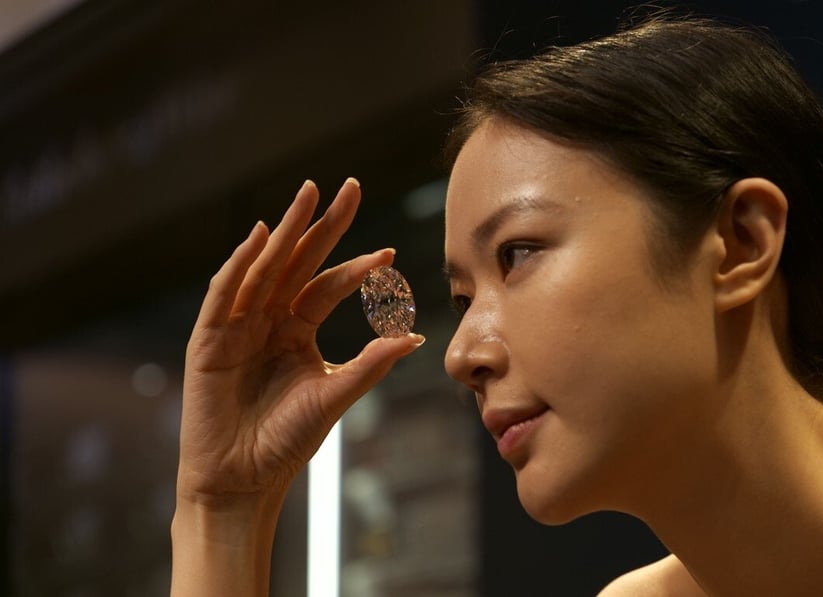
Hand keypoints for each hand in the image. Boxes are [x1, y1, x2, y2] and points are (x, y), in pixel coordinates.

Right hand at [177, 178, 423, 508]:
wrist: (242, 480)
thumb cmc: (286, 442)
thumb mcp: (334, 396)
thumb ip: (369, 364)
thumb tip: (414, 337)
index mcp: (297, 330)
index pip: (328, 286)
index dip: (357, 267)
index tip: (390, 253)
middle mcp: (267, 319)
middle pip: (298, 262)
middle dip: (322, 225)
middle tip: (349, 186)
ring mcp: (236, 326)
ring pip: (264, 267)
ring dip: (286, 231)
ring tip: (309, 195)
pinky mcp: (208, 340)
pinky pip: (225, 294)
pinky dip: (241, 265)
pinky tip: (263, 237)